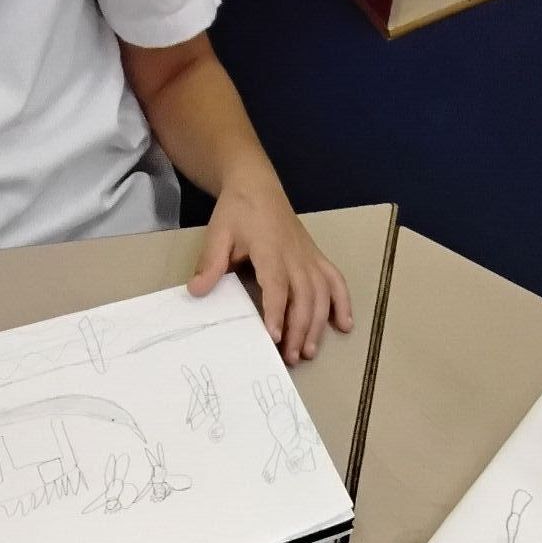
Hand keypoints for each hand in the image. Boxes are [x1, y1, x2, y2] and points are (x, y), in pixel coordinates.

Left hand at [189, 171, 351, 364]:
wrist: (256, 185)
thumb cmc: (237, 211)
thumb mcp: (218, 233)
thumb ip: (210, 263)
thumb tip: (197, 291)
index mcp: (271, 249)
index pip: (277, 285)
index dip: (277, 312)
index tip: (274, 337)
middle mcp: (295, 255)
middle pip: (304, 296)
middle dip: (299, 329)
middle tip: (289, 357)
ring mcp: (309, 257)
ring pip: (322, 294)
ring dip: (318, 325)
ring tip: (308, 352)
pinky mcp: (316, 258)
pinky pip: (336, 280)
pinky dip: (343, 303)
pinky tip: (344, 325)